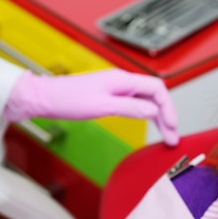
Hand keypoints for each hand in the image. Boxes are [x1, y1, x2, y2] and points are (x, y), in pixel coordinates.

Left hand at [5, 69, 178, 145]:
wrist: (44, 98)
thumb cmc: (68, 100)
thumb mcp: (103, 106)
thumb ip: (131, 107)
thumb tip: (154, 111)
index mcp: (123, 80)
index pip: (158, 89)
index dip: (169, 108)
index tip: (172, 127)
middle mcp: (123, 82)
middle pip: (155, 96)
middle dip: (167, 117)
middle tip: (173, 137)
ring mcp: (117, 89)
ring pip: (147, 102)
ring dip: (158, 119)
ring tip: (166, 136)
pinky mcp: (111, 97)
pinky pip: (136, 105)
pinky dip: (146, 116)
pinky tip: (149, 126)